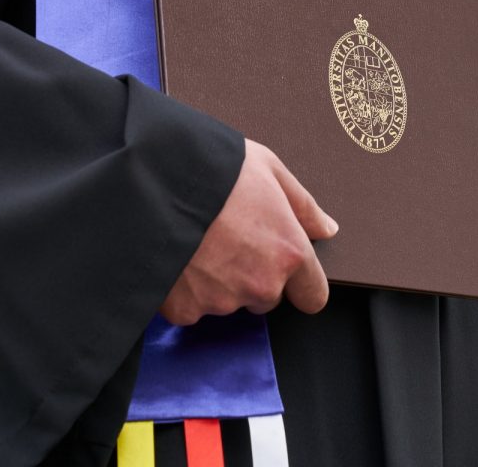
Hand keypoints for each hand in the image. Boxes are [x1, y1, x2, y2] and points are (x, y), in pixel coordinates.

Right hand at [160, 140, 337, 325]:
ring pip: (228, 301)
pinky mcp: (186, 310)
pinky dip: (186, 289)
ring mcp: (222, 301)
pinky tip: (178, 256)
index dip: (301, 283)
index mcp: (289, 252)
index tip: (287, 270)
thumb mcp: (268, 169)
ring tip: (199, 240)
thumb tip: (326, 229)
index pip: (313, 295)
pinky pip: (192, 306)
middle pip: (266, 296)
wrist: (151, 181)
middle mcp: (261, 284)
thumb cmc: (214, 167)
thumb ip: (302, 205)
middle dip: (253, 275)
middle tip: (228, 237)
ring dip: (218, 281)